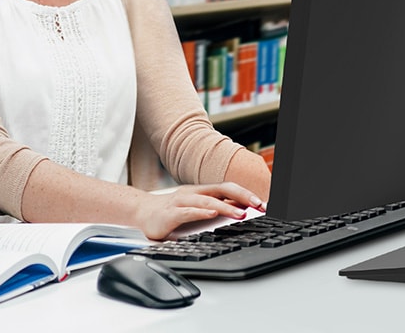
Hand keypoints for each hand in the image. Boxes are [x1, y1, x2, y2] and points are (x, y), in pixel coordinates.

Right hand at [135, 182, 263, 240]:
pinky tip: (211, 214)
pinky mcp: (170, 214)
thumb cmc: (170, 212)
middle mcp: (193, 193)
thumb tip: (240, 212)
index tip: (263, 204)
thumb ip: (214, 209)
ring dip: (226, 206)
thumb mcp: (195, 209)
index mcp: (201, 192)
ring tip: (241, 213)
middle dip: (242, 197)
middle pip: (221, 190)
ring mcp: (181, 201)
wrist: (140, 213)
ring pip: (207, 201)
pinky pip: (187, 211)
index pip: (227, 188)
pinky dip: (200, 212)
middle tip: (259, 205)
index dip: (246, 194)